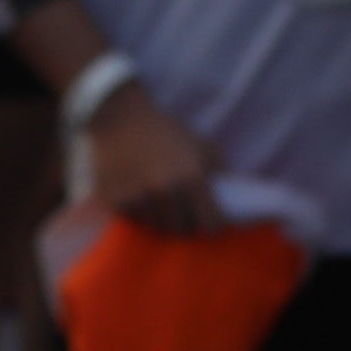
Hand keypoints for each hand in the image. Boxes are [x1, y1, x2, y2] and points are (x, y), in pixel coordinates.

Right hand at [84, 83, 224, 235]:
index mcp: (192, 179)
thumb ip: (222, 173)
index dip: (214, 223)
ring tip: (160, 201)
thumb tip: (235, 199)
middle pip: (183, 230)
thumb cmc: (167, 132)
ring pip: (157, 227)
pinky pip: (134, 221)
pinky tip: (139, 195)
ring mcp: (139, 199)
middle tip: (184, 211)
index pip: (211, 224)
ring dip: (161, 219)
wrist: (120, 120)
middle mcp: (166, 192)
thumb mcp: (204, 146)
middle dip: (186, 222)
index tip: (212, 219)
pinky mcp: (115, 202)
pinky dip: (139, 214)